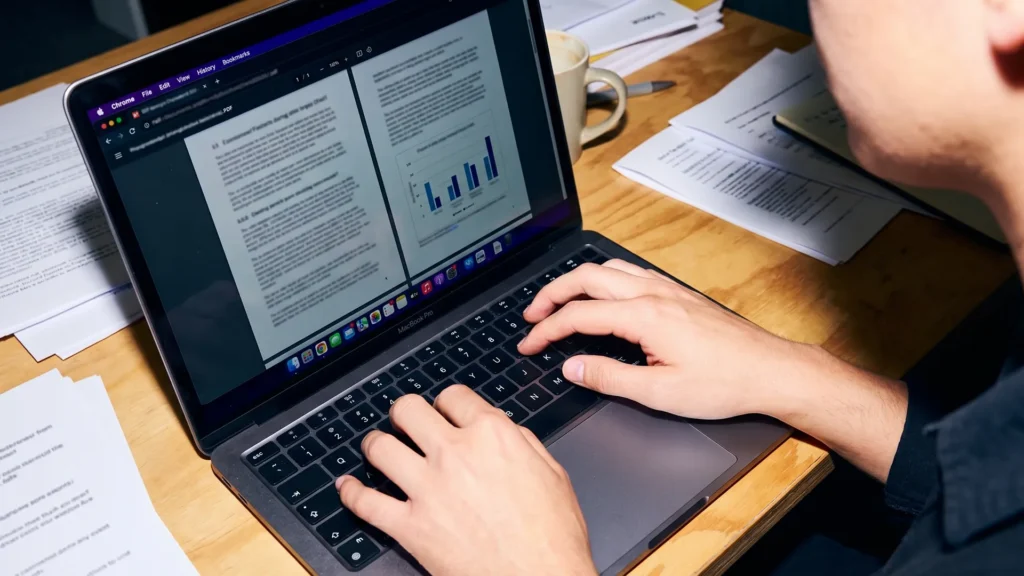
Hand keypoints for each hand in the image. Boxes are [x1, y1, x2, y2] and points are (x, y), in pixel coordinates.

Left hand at [336, 387, 597, 575]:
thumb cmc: (553, 537)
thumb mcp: (552, 473)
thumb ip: (521, 443)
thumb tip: (502, 430)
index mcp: (493, 436)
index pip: (454, 396)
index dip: (447, 402)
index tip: (443, 411)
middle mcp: (455, 454)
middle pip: (409, 409)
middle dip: (405, 412)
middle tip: (405, 422)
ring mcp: (428, 489)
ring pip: (381, 448)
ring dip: (375, 444)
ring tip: (376, 447)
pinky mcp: (410, 527)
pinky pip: (366, 503)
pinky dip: (351, 493)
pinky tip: (348, 487)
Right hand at [519, 259, 907, 481]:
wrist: (770, 371)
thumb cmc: (723, 383)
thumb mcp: (659, 393)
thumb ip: (609, 378)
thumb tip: (572, 367)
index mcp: (643, 316)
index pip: (578, 316)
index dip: (546, 330)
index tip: (528, 344)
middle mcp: (652, 294)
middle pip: (586, 278)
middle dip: (551, 293)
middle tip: (531, 315)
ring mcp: (666, 290)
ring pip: (607, 269)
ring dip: (576, 282)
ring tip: (557, 302)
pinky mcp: (678, 294)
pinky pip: (628, 274)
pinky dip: (601, 280)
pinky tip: (601, 296)